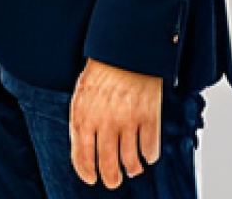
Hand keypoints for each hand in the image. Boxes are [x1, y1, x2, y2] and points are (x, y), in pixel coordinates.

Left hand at [69, 58, 162, 188]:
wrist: (125, 51)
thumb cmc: (101, 72)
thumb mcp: (81, 94)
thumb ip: (81, 121)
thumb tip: (83, 150)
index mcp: (84, 115)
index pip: (82, 154)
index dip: (86, 171)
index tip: (91, 178)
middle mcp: (105, 121)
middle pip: (107, 164)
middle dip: (110, 178)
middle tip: (112, 182)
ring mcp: (128, 121)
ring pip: (131, 162)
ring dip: (131, 169)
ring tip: (131, 168)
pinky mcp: (149, 117)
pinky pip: (150, 150)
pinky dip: (149, 156)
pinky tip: (147, 154)